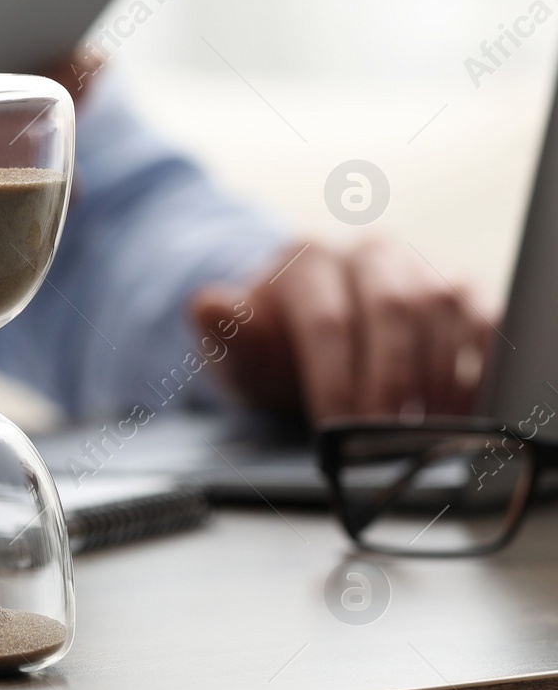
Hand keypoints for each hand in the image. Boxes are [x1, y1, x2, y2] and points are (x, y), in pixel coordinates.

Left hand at [189, 239, 496, 423]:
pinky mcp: (461, 289)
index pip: (326, 319)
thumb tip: (206, 305)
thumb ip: (224, 330)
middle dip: (389, 381)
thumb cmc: (271, 346)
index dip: (334, 378)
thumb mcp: (236, 348)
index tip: (336, 428)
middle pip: (391, 311)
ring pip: (443, 310)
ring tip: (426, 432)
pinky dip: (482, 362)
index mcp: (307, 259)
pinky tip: (467, 406)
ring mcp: (419, 266)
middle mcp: (368, 254)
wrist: (302, 336)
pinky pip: (484, 317)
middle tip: (384, 436)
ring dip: (439, 376)